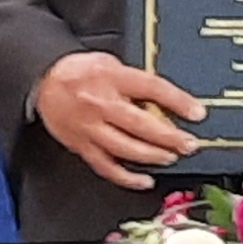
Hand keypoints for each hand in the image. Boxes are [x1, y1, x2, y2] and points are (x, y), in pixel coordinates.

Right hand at [39, 51, 203, 187]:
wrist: (44, 80)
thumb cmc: (80, 71)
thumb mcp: (111, 63)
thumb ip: (136, 81)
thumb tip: (166, 100)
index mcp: (112, 78)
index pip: (151, 89)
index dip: (177, 102)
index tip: (197, 113)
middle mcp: (101, 103)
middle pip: (140, 124)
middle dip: (169, 137)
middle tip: (189, 144)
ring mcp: (90, 127)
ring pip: (125, 148)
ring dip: (152, 156)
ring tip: (171, 157)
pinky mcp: (82, 145)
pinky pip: (106, 166)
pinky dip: (126, 176)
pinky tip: (144, 180)